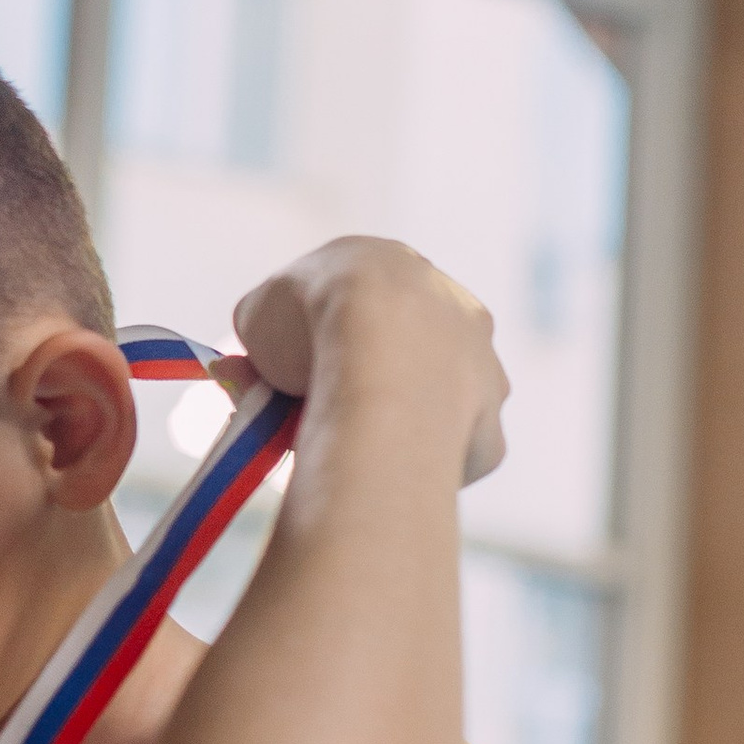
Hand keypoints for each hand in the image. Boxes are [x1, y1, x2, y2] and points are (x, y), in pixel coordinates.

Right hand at [232, 238, 506, 490]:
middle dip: (368, 378)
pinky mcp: (489, 435)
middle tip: (319, 412)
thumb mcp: (260, 315)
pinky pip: (449, 458)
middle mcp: (455, 310)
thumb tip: (253, 360)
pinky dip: (416, 470)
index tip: (292, 370)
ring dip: (400, 421)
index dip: (320, 338)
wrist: (376, 357)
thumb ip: (264, 332)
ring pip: (437, 403)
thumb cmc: (311, 324)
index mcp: (394, 266)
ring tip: (349, 450)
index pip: (358, 301)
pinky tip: (382, 478)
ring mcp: (482, 373)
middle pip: (408, 351)